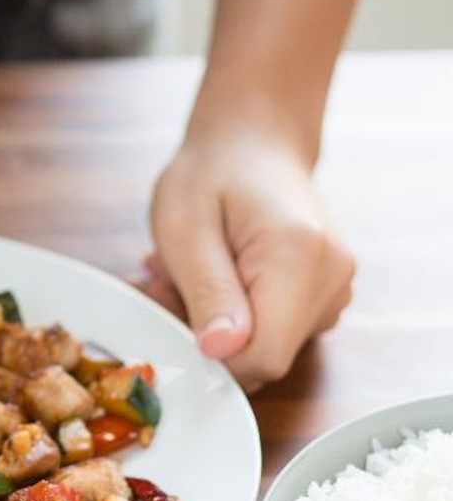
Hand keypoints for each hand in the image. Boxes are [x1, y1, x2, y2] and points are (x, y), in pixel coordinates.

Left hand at [144, 124, 354, 391]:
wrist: (252, 142)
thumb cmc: (211, 175)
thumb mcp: (186, 228)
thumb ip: (207, 291)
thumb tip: (221, 352)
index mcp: (300, 258)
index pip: (262, 358)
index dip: (208, 353)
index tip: (172, 307)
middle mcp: (332, 280)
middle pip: (262, 356)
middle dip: (204, 335)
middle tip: (166, 282)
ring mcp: (335, 291)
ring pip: (264, 348)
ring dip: (214, 324)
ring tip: (189, 272)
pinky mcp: (324, 297)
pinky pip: (273, 332)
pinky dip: (234, 317)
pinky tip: (214, 277)